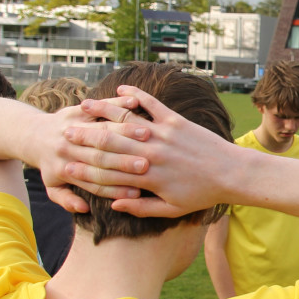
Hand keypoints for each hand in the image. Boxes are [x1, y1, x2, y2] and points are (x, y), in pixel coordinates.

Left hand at [34, 98, 146, 212]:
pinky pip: (97, 108)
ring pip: (102, 130)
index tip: (138, 191)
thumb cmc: (50, 165)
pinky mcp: (74, 112)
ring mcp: (71, 129)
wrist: (33, 135)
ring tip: (147, 134)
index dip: (116, 187)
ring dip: (125, 131)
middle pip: (100, 157)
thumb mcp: (53, 187)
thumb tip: (83, 208)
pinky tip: (134, 103)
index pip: (95, 182)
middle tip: (146, 164)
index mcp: (64, 170)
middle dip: (123, 161)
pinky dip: (115, 104)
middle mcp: (67, 149)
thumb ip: (67, 200)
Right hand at [63, 85, 231, 217]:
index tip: (67, 161)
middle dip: (86, 135)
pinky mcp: (177, 121)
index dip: (85, 165)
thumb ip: (140, 207)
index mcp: (148, 176)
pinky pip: (152, 104)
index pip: (109, 169)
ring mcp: (164, 134)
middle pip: (112, 141)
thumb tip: (113, 202)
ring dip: (104, 111)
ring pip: (128, 119)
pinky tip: (121, 89)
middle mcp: (152, 153)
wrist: (232, 174)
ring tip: (85, 106)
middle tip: (65, 131)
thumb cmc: (202, 194)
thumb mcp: (171, 209)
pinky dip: (136, 96)